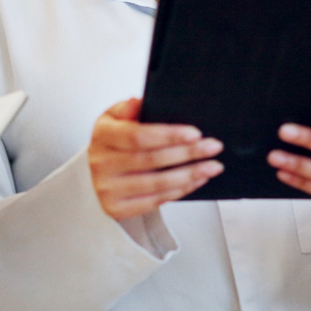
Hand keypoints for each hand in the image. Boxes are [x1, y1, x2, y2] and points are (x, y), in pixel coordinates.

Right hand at [88, 97, 223, 219]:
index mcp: (102, 135)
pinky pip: (155, 201)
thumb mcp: (116, 117)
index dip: (169, 135)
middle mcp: (101, 163)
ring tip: (212, 166)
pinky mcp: (117, 208)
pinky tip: (196, 180)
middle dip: (188, 153)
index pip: (138, 136)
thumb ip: (128, 108)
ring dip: (189, 175)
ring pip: (157, 183)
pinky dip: (180, 191)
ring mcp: (108, 189)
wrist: (98, 171)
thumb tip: (136, 103)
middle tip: (213, 147)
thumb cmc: (114, 141)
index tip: (195, 133)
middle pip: (151, 160)